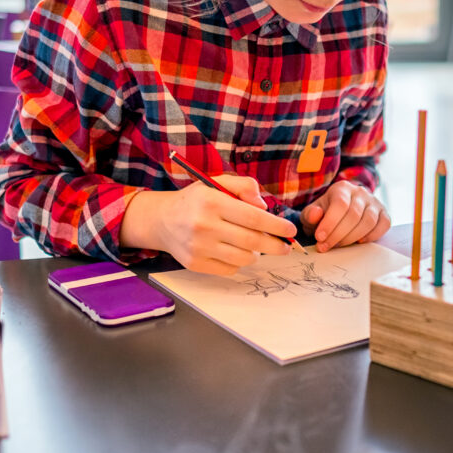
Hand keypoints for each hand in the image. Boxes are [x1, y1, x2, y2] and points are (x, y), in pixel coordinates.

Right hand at [121, 175, 296, 275]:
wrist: (162, 220)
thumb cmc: (197, 200)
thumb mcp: (217, 182)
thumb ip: (245, 186)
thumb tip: (264, 207)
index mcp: (212, 202)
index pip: (254, 218)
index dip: (277, 226)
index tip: (290, 231)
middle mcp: (204, 225)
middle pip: (252, 241)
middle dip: (275, 245)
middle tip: (286, 246)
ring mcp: (198, 248)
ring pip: (244, 258)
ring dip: (256, 253)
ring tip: (254, 245)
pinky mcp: (195, 264)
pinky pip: (230, 269)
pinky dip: (239, 262)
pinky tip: (234, 251)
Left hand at [299, 181, 390, 251]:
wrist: (341, 212)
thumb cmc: (325, 213)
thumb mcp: (312, 213)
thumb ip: (310, 214)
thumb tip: (315, 214)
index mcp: (342, 188)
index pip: (340, 204)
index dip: (330, 223)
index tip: (319, 238)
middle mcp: (360, 192)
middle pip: (354, 215)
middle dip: (338, 235)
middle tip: (325, 246)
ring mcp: (374, 202)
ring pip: (369, 221)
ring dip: (352, 238)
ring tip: (338, 246)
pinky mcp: (384, 213)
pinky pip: (384, 225)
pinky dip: (372, 236)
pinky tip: (358, 242)